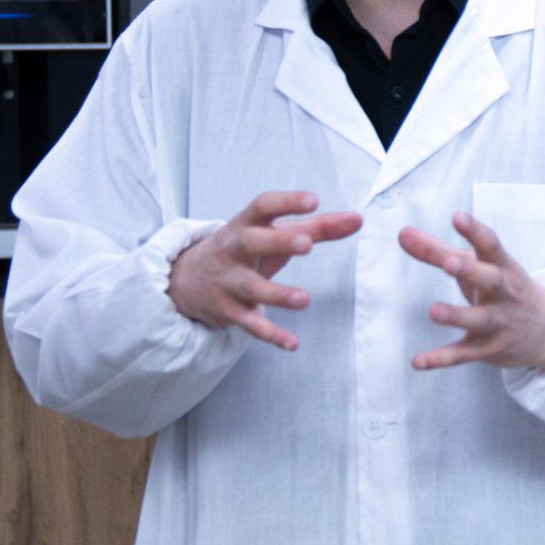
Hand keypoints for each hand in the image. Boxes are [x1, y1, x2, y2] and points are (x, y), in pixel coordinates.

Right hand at [167, 190, 361, 350]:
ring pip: (251, 287)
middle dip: (278, 242)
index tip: (313, 200)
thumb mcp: (274, 234)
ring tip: (304, 300)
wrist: (188, 279)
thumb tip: (357, 219)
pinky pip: (250, 324)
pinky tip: (292, 343)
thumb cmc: (246, 249)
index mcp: (246, 224)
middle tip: (307, 244)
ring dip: (277, 294)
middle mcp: (234, 249)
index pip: (262, 206)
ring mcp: (229, 281)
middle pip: (252, 243)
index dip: (286, 202)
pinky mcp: (229, 310)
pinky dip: (271, 335)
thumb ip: (317, 227)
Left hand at [400, 210, 544, 373]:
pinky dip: (441, 359)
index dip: (474, 231)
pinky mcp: (488, 348)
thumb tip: (402, 233)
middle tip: (450, 262)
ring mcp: (499, 322)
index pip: (490, 245)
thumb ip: (438, 250)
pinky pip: (464, 354)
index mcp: (502, 267)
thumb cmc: (503, 288)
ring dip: (457, 315)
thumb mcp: (477, 267)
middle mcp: (504, 293)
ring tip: (433, 311)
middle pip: (489, 279)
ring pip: (479, 319)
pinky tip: (418, 361)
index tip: (458, 216)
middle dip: (471, 271)